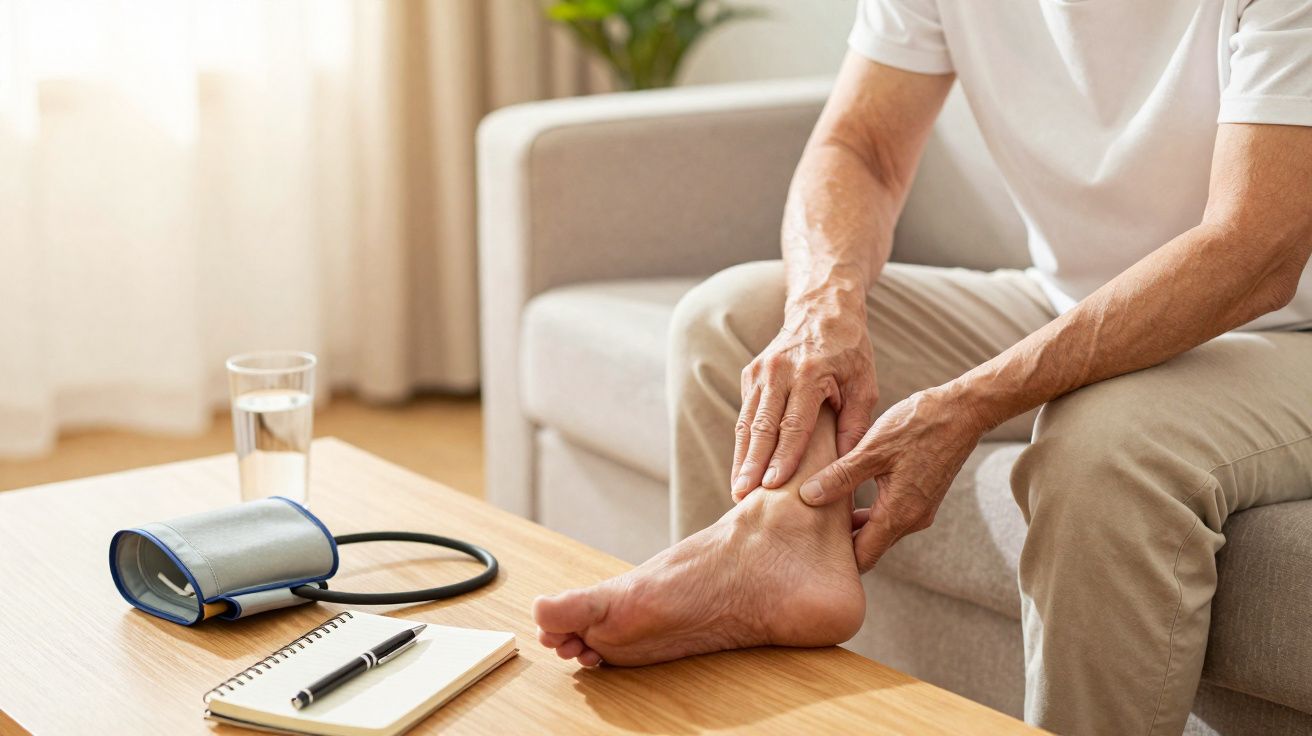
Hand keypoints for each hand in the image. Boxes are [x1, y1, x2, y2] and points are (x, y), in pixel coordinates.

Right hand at [732, 300, 876, 500]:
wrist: (822, 308)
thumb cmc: (850, 349)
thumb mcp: (864, 383)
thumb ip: (856, 423)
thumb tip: (846, 464)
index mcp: (808, 373)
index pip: (793, 424)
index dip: (782, 457)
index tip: (771, 485)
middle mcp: (778, 372)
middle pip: (761, 426)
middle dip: (751, 464)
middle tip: (742, 496)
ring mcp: (759, 372)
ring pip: (746, 423)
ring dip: (741, 458)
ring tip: (737, 489)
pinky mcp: (750, 375)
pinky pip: (745, 414)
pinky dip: (743, 443)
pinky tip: (742, 468)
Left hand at [798, 388, 986, 572]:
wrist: (963, 411)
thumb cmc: (918, 426)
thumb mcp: (872, 450)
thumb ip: (840, 476)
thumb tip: (808, 496)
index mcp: (899, 514)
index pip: (863, 557)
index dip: (835, 560)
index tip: (808, 552)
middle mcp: (912, 520)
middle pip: (870, 547)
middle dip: (840, 545)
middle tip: (807, 532)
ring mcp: (919, 510)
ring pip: (879, 531)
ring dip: (854, 527)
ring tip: (820, 513)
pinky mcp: (922, 497)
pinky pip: (890, 516)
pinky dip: (869, 513)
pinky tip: (847, 495)